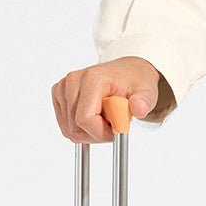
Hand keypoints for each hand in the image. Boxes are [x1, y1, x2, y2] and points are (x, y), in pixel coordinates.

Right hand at [52, 57, 170, 142]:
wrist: (126, 71)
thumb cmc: (134, 82)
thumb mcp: (146, 92)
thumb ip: (143, 102)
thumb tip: (139, 109)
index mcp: (92, 79)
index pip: (85, 119)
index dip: (100, 133)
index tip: (115, 131)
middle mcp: (73, 81)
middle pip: (75, 127)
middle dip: (96, 134)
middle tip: (112, 123)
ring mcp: (63, 87)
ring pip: (69, 129)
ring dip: (89, 131)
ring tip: (104, 117)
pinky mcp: (59, 94)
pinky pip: (66, 125)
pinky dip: (81, 127)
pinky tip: (94, 116)